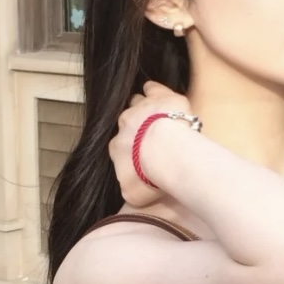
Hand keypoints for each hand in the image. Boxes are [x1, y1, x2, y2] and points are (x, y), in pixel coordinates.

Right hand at [109, 80, 191, 208]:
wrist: (165, 154)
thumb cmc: (149, 176)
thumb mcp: (134, 195)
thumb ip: (130, 190)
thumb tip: (131, 191)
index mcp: (117, 147)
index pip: (121, 145)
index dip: (132, 149)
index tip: (143, 155)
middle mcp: (124, 125)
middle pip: (126, 121)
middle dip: (136, 127)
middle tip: (150, 136)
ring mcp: (141, 108)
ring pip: (137, 102)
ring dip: (144, 108)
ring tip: (154, 114)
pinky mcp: (159, 96)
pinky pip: (152, 88)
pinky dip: (154, 90)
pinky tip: (158, 92)